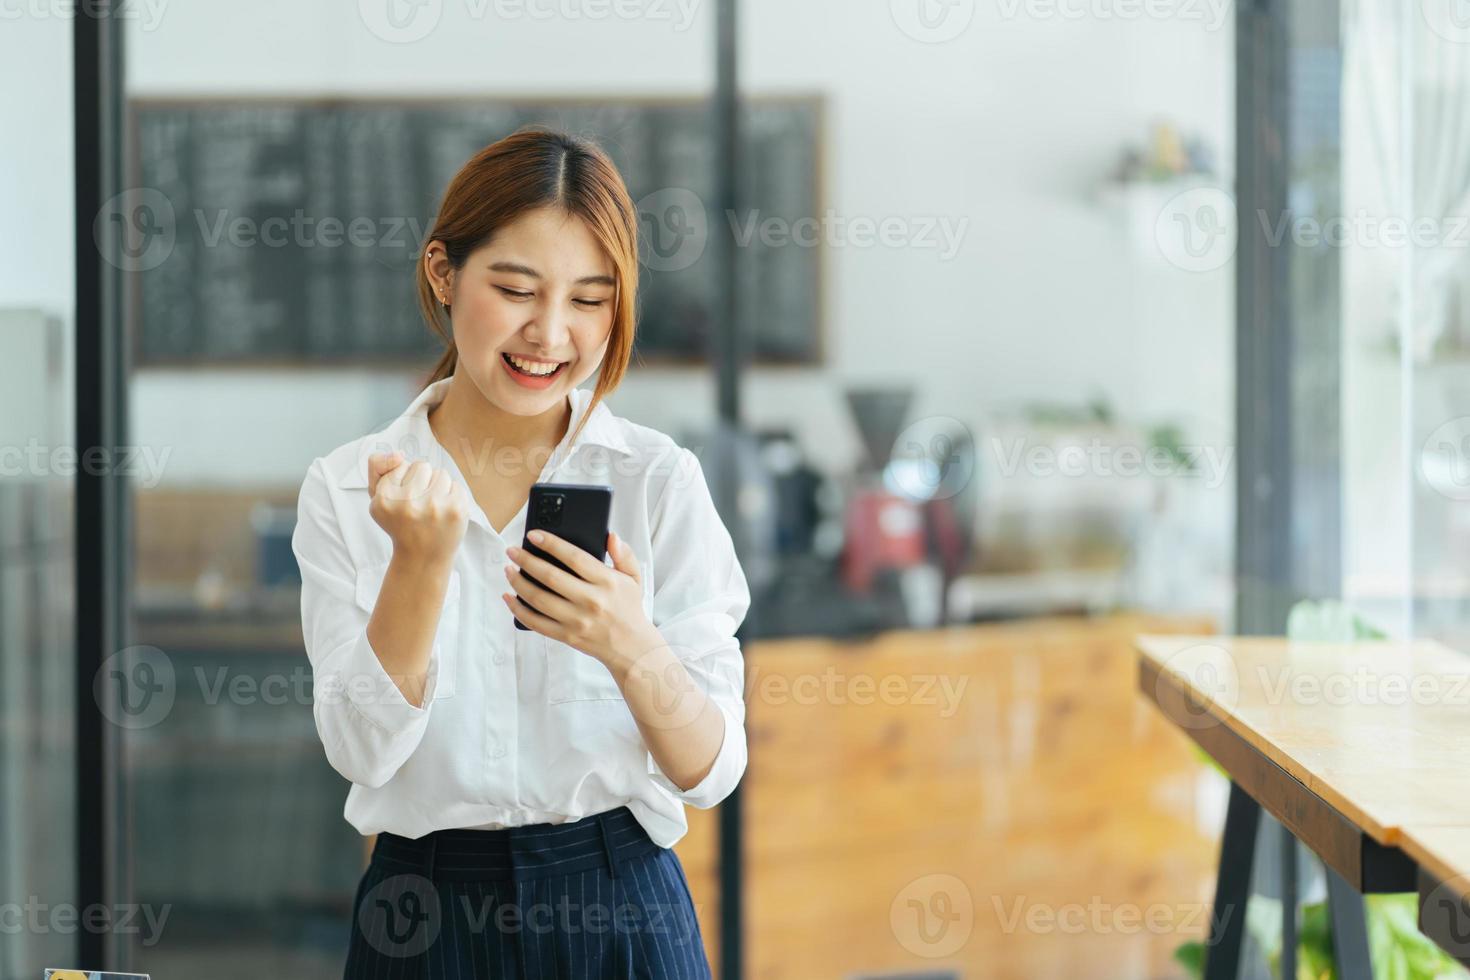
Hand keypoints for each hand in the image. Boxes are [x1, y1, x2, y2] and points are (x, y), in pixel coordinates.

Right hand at [367, 451, 468, 565]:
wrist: (422, 558)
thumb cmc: (400, 524)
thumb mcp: (377, 498)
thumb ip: (377, 467)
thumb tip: (398, 454)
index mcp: (384, 499)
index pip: (400, 464)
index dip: (403, 480)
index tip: (402, 500)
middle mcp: (408, 503)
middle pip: (422, 465)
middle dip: (422, 480)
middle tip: (419, 504)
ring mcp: (434, 507)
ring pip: (441, 473)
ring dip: (438, 488)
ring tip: (432, 508)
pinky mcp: (456, 510)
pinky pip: (456, 485)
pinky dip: (452, 496)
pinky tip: (444, 513)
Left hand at [502, 529, 654, 668]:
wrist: (631, 647)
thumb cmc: (629, 609)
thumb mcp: (634, 578)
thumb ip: (625, 555)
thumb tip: (611, 537)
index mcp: (607, 582)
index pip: (574, 557)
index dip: (551, 544)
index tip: (534, 535)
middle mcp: (591, 601)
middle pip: (550, 577)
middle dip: (526, 560)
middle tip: (512, 550)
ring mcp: (576, 620)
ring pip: (538, 599)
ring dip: (518, 582)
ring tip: (509, 569)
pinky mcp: (566, 636)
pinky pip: (536, 622)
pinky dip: (518, 609)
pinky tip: (509, 597)